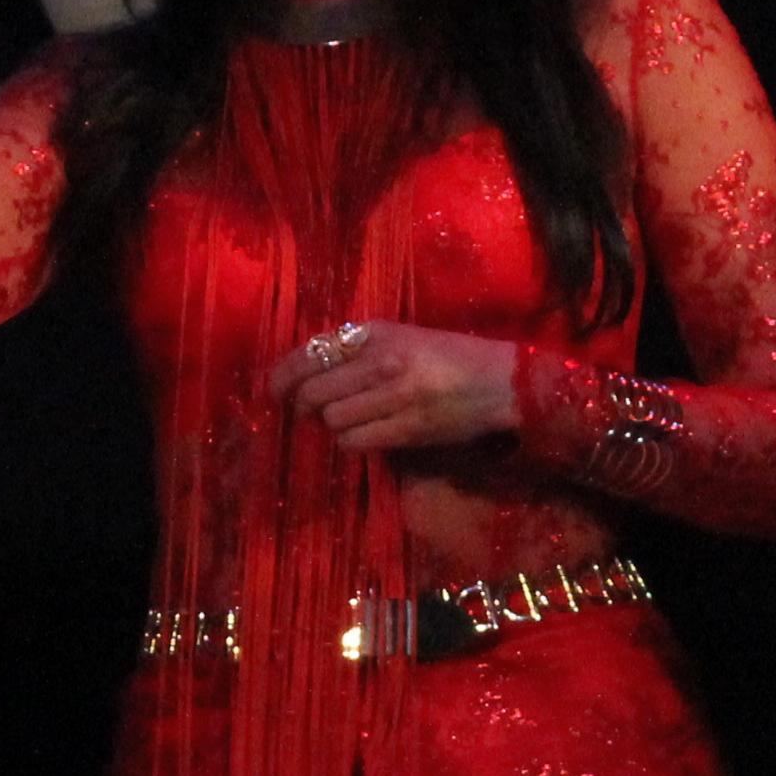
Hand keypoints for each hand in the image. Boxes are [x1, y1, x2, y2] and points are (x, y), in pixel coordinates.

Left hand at [267, 320, 519, 455]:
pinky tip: (360, 434)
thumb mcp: (402, 337)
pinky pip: (355, 441)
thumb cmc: (450, 357)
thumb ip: (359, 348)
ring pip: (332, 420)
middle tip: (304, 411)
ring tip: (340, 421)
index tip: (274, 389)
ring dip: (329, 425)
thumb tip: (307, 369)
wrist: (502, 383)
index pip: (312, 353)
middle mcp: (382, 361)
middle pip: (314, 392)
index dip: (283, 376)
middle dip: (301, 406)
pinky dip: (349, 441)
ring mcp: (395, 396)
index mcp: (378, 333)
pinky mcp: (407, 428)